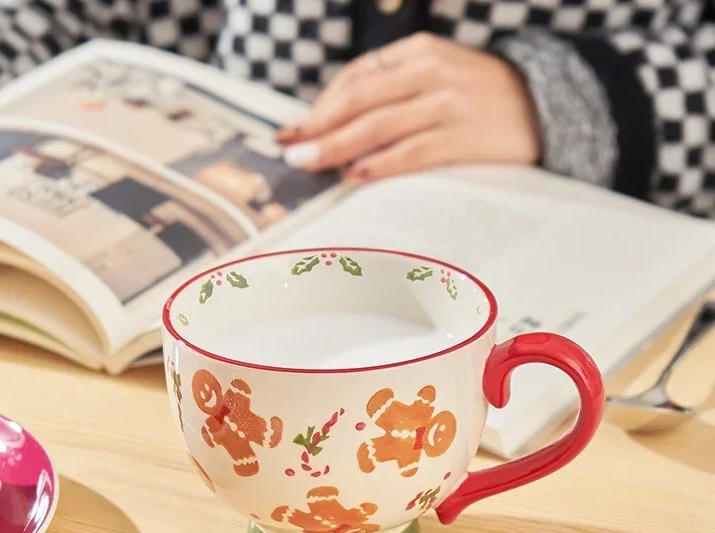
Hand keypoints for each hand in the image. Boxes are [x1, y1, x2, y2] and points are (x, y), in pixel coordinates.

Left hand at [278, 33, 540, 182]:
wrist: (549, 106)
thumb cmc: (482, 96)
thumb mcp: (438, 75)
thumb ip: (395, 90)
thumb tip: (341, 125)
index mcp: (420, 52)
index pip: (357, 77)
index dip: (322, 104)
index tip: (297, 127)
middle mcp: (431, 72)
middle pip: (360, 101)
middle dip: (318, 126)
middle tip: (288, 148)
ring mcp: (448, 104)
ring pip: (379, 126)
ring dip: (337, 146)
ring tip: (309, 163)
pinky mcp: (464, 137)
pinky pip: (412, 153)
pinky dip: (380, 164)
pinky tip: (355, 176)